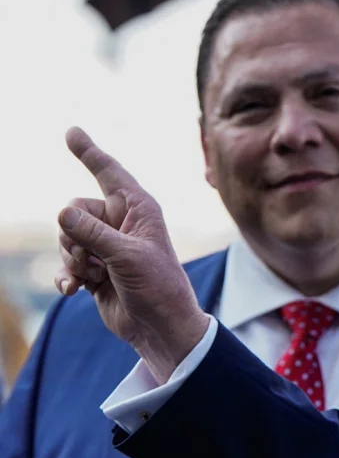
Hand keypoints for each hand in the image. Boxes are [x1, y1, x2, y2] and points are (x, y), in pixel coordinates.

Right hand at [54, 127, 210, 382]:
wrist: (160, 327)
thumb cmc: (157, 288)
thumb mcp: (126, 257)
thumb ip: (93, 234)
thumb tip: (60, 212)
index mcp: (139, 209)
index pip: (109, 173)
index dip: (89, 152)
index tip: (71, 130)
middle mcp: (122, 222)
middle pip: (73, 210)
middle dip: (73, 236)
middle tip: (92, 259)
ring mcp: (107, 245)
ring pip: (66, 237)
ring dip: (72, 259)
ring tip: (93, 276)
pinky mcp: (95, 268)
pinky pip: (66, 262)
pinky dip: (66, 275)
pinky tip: (72, 291)